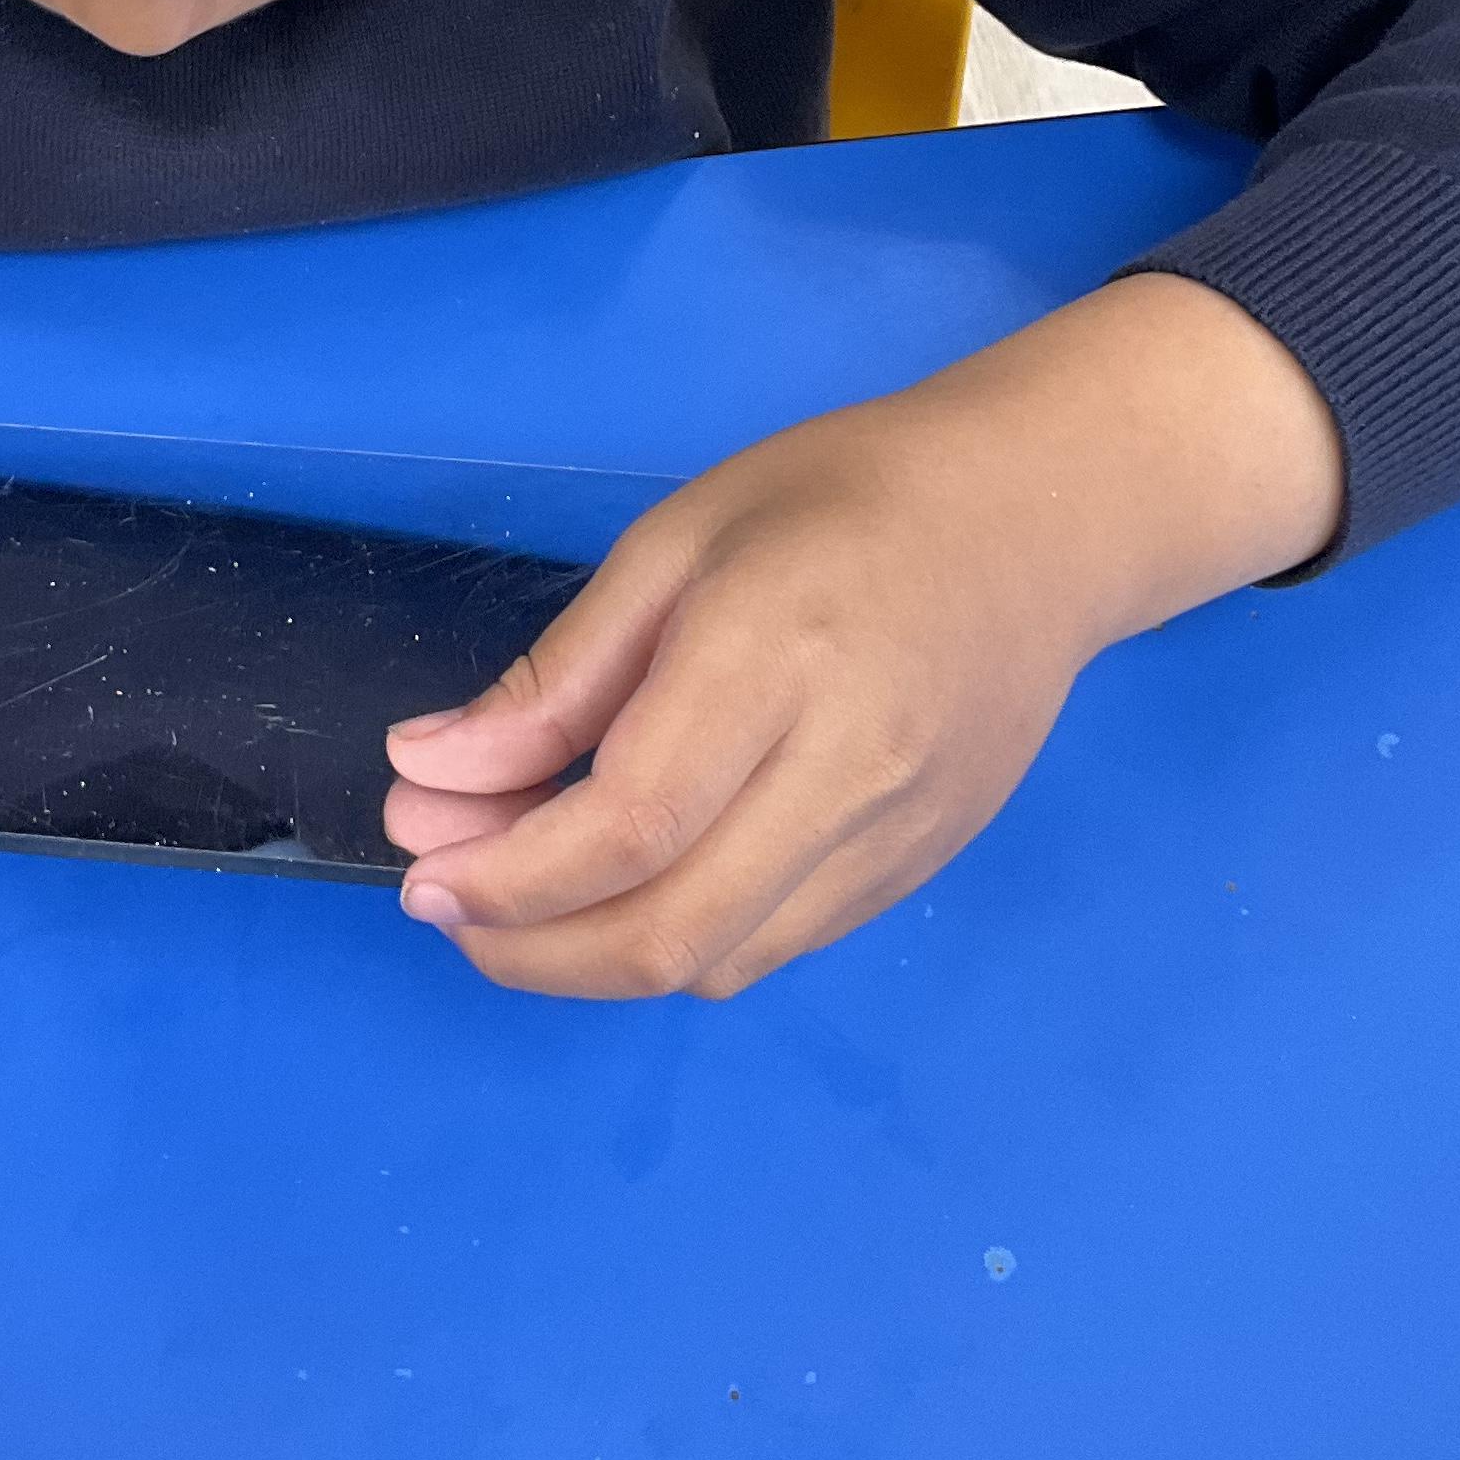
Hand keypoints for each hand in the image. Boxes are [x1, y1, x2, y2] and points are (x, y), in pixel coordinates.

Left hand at [381, 275, 1344, 999]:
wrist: (1040, 522)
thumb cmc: (844, 497)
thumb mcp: (676, 544)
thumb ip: (558, 677)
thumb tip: (432, 767)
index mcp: (774, 660)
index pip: (627, 826)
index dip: (506, 875)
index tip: (419, 865)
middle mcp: (844, 772)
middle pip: (668, 934)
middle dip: (527, 948)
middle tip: (444, 902)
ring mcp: (894, 839)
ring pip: (718, 962)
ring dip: (589, 958)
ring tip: (514, 893)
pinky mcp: (916, 872)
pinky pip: (772, 946)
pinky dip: (673, 940)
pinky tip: (619, 885)